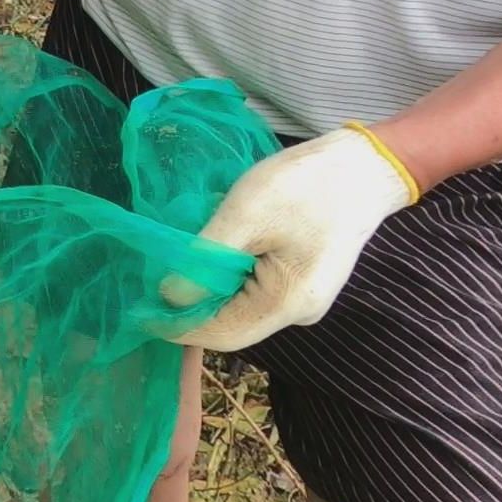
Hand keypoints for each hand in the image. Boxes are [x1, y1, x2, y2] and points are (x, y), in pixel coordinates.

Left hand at [168, 126, 417, 352]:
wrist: (363, 167)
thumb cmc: (304, 187)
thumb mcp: (245, 216)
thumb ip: (205, 259)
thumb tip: (169, 295)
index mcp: (288, 303)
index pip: (223, 334)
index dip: (179, 327)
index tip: (138, 312)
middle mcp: (299, 312)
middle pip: (233, 324)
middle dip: (191, 310)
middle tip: (147, 288)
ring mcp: (305, 298)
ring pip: (243, 308)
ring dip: (208, 293)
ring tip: (171, 270)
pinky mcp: (303, 280)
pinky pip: (257, 292)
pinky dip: (227, 280)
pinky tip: (207, 258)